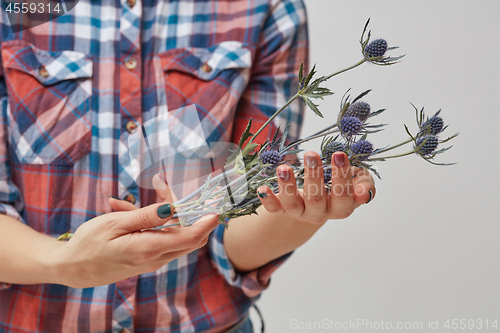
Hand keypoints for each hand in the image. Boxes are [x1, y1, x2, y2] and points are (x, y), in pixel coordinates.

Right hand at [51, 200, 217, 288]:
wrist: (72, 268)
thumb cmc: (89, 244)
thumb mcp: (115, 224)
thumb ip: (147, 216)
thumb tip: (174, 208)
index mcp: (149, 249)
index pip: (191, 237)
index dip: (207, 222)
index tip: (218, 207)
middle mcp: (156, 258)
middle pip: (190, 236)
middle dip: (188, 211)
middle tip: (167, 187)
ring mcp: (153, 261)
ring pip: (177, 236)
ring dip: (168, 214)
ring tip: (142, 193)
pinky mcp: (148, 259)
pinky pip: (162, 239)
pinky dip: (155, 222)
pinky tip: (126, 210)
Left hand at [256, 151, 374, 223]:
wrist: (321, 195)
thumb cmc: (343, 182)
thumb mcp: (359, 180)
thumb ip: (365, 185)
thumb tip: (364, 194)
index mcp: (342, 207)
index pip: (343, 195)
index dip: (342, 176)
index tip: (338, 154)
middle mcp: (320, 213)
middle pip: (316, 199)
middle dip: (313, 176)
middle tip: (311, 154)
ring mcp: (299, 212)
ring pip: (292, 205)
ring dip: (288, 186)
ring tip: (284, 168)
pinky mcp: (283, 209)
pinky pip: (273, 208)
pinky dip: (267, 200)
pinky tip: (261, 188)